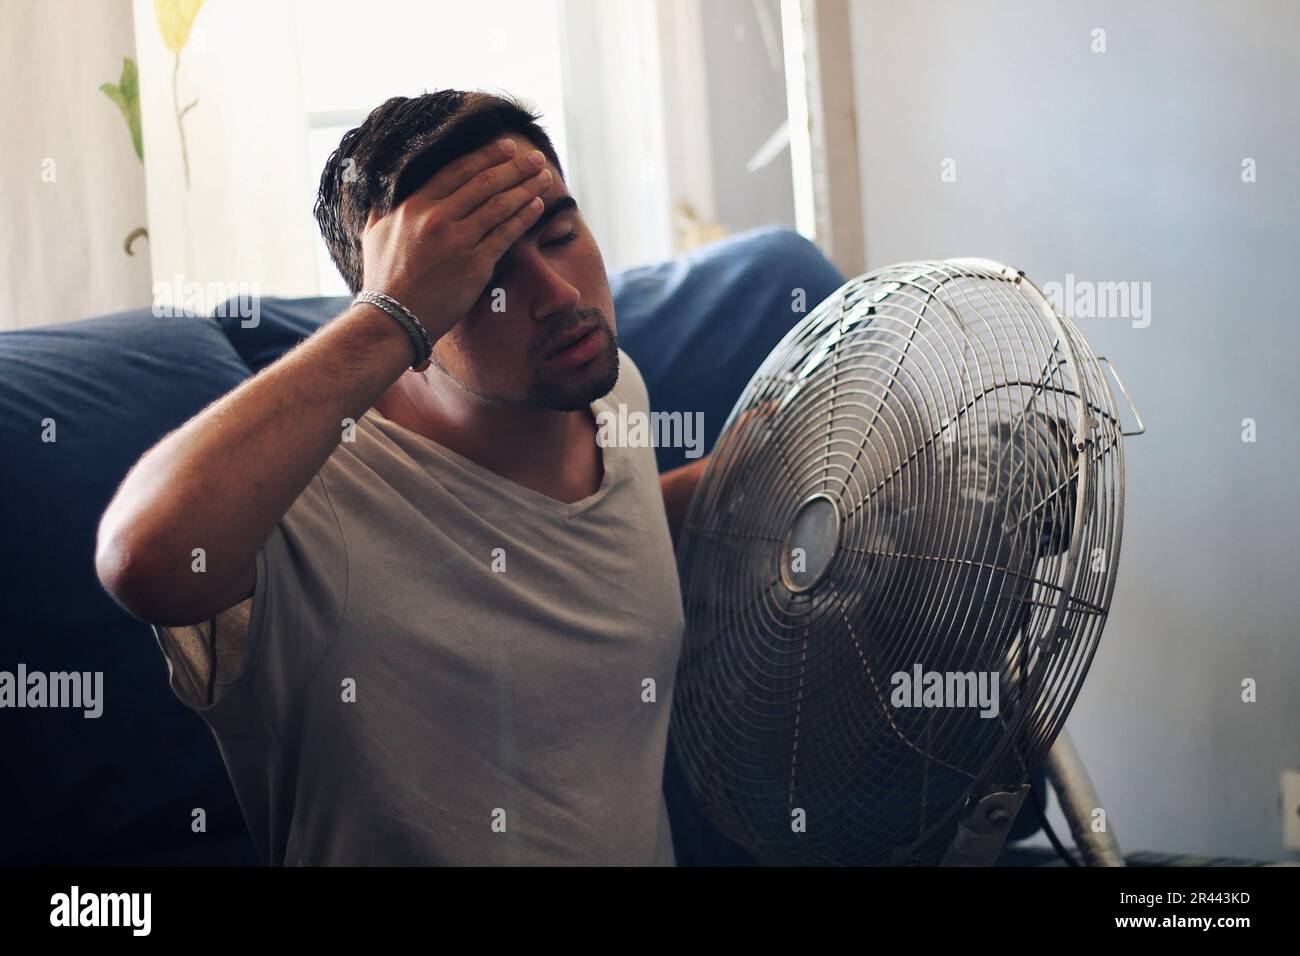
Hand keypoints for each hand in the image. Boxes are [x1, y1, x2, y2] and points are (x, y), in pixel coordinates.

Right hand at [359, 137, 552, 343]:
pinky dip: (524, 216)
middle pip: (485, 183)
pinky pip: (506, 233)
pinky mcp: (476, 264)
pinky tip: (538, 205)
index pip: (457, 171)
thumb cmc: (384, 279)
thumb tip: (381, 190)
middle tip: (535, 157)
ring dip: (526, 187)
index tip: (506, 147)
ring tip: (545, 177)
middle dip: (515, 166)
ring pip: (500, 205)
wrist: (393, 319)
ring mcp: (458, 240)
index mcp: (415, 205)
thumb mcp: (374, 234)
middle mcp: (438, 217)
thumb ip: (382, 208)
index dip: (486, 156)